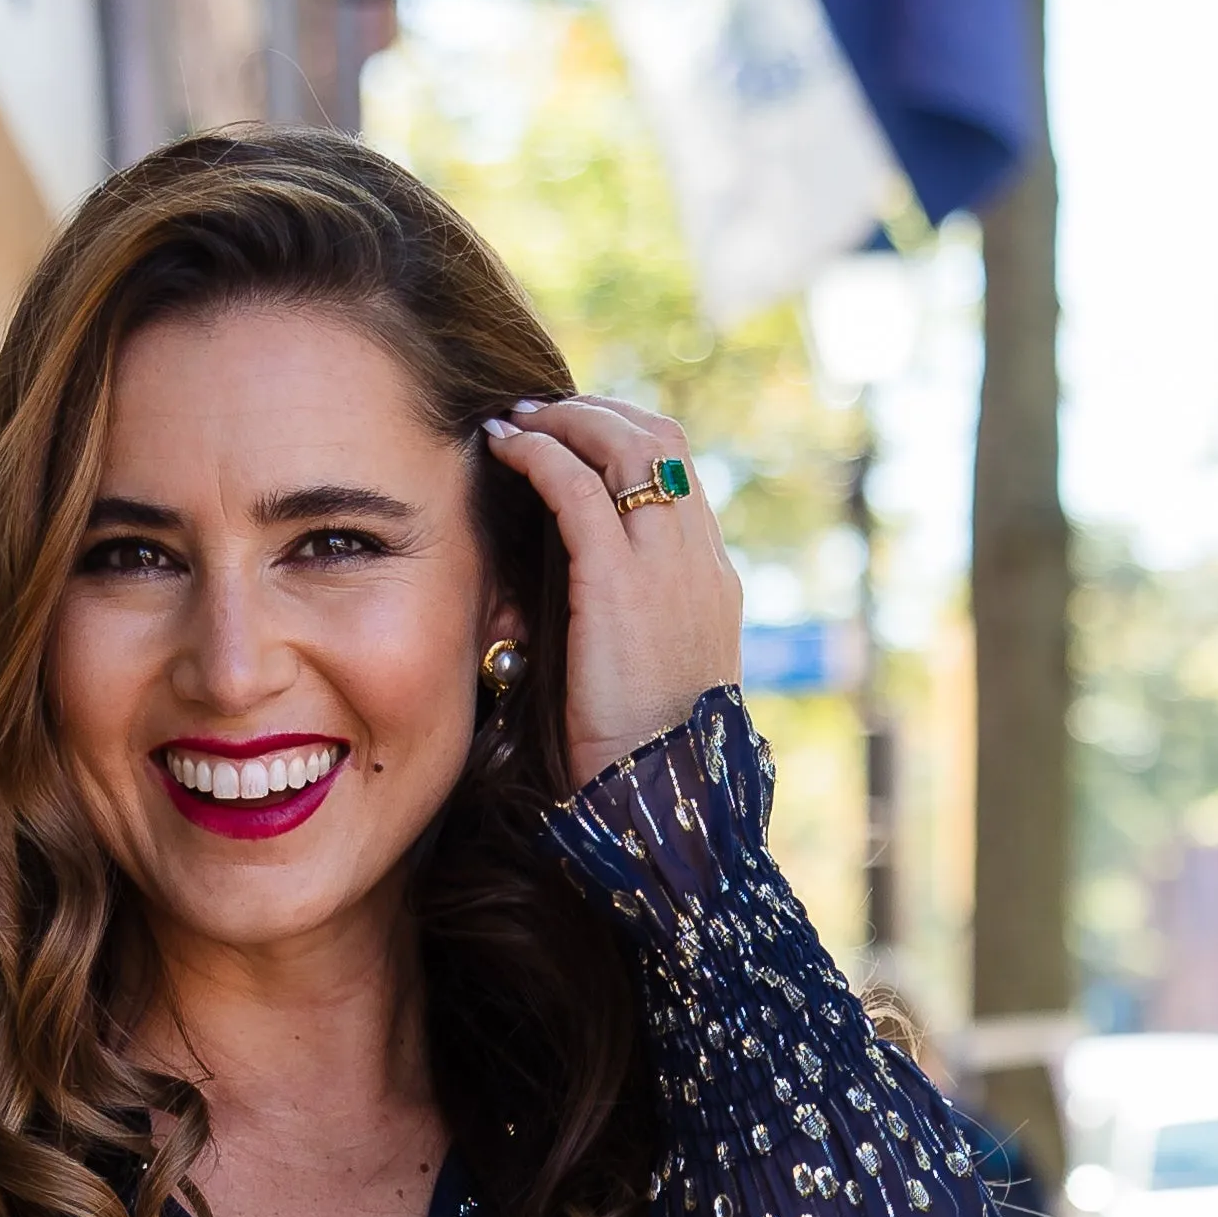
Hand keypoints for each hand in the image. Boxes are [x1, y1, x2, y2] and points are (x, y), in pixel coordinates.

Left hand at [482, 395, 741, 795]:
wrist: (666, 803)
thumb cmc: (644, 762)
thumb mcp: (652, 680)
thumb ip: (635, 627)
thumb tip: (585, 611)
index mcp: (712, 582)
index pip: (679, 475)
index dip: (628, 440)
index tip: (579, 439)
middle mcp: (698, 560)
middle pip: (661, 439)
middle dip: (598, 413)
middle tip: (541, 413)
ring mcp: (667, 566)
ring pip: (625, 444)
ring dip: (566, 420)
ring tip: (517, 422)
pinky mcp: (619, 582)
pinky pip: (579, 485)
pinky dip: (541, 454)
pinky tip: (505, 450)